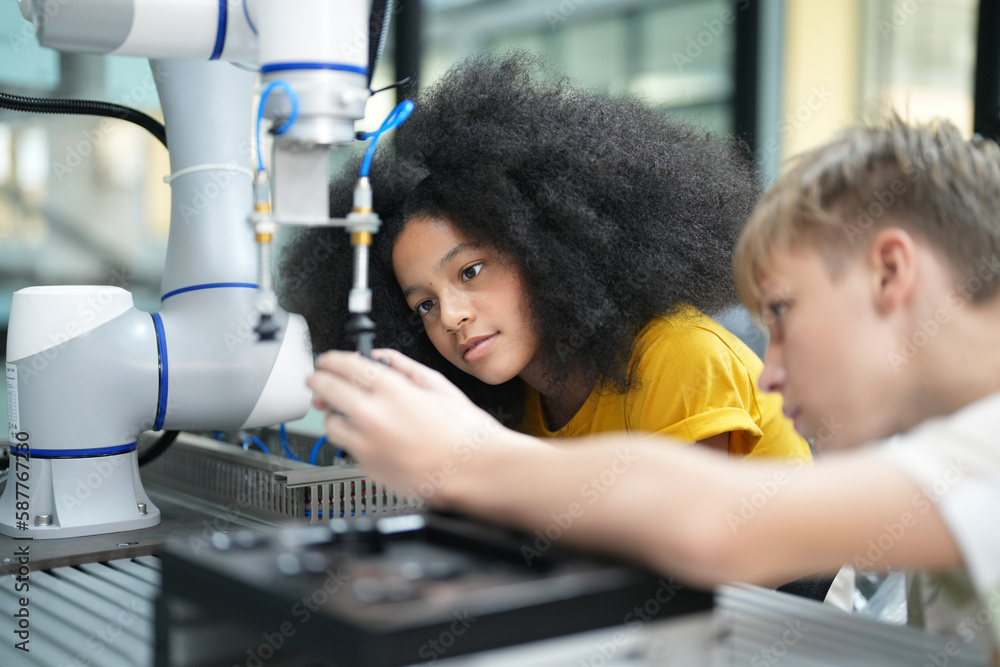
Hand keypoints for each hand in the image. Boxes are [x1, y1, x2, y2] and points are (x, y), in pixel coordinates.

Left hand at [308, 349, 522, 504]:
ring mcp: (368, 445)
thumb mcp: (439, 386)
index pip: (345, 366)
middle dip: (317, 381)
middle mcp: (374, 417)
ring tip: (343, 411)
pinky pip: (349, 449)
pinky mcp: (369, 469)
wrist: (474, 472)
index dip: (330, 360)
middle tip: (317, 380)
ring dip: (333, 414)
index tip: (327, 361)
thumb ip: (405, 367)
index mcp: (392, 391)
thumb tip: (383, 357)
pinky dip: (353, 439)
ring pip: (331, 425)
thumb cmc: (465, 433)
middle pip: (327, 391)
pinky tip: (369, 436)